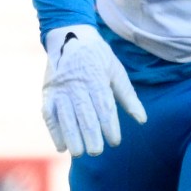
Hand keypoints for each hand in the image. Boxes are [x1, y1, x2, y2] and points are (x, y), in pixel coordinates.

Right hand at [42, 24, 143, 155]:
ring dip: (71, 136)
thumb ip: (128, 97)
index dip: (109, 125)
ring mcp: (60, 89)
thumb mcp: (116, 71)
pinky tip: (62, 147)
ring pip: (65, 116)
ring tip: (79, 153)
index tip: (115, 141)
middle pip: (84, 113)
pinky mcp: (48, 93)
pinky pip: (49, 114)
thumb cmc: (98, 58)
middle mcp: (76, 84)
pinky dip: (54, 131)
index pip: (103, 106)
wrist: (70, 37)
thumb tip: (142, 120)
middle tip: (96, 152)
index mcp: (96, 78)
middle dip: (90, 134)